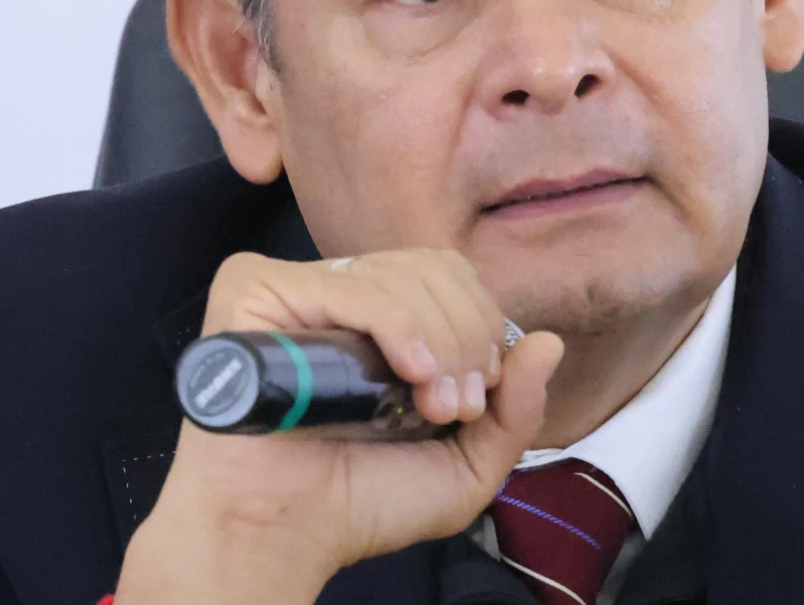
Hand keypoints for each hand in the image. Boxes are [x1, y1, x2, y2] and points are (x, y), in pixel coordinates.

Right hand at [114, 249, 563, 604]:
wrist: (281, 535)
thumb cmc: (359, 503)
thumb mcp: (465, 466)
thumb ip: (515, 409)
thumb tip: (549, 341)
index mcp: (383, 320)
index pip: (451, 278)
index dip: (480, 327)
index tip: (474, 399)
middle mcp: (340, 295)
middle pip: (434, 268)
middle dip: (466, 336)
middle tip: (453, 405)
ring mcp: (296, 288)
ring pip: (399, 275)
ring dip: (438, 342)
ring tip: (427, 405)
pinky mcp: (253, 290)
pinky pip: (347, 283)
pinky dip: (394, 324)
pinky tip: (405, 372)